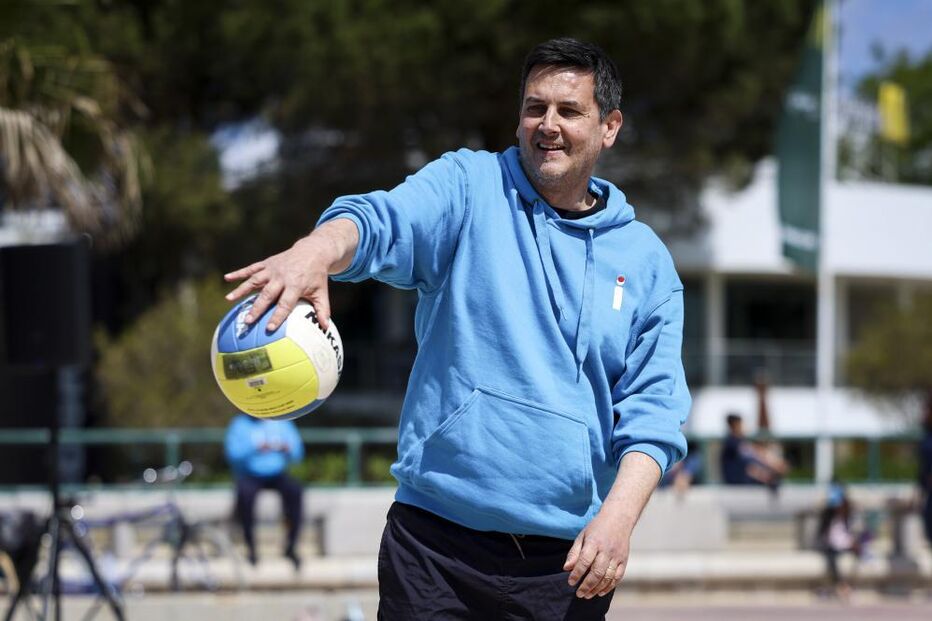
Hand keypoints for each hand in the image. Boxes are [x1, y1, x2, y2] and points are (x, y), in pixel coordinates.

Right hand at [224, 219, 357, 330]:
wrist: (312, 251)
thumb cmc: (316, 276)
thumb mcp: (322, 292)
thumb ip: (323, 310)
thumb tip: (325, 328)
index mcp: (296, 285)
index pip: (285, 303)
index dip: (277, 316)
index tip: (269, 328)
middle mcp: (282, 277)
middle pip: (267, 294)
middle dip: (257, 308)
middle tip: (247, 321)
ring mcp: (273, 269)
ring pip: (255, 280)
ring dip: (241, 289)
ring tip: (229, 299)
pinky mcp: (267, 263)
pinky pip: (251, 268)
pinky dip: (239, 273)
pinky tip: (226, 278)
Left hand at [563, 501, 630, 597]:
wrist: (618, 519)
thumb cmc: (596, 528)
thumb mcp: (582, 536)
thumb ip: (574, 552)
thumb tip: (566, 568)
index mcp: (594, 542)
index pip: (584, 561)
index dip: (577, 574)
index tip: (570, 582)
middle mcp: (606, 550)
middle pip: (597, 572)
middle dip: (587, 585)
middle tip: (579, 594)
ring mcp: (617, 556)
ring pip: (607, 577)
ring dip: (597, 589)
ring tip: (587, 595)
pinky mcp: (624, 560)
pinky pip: (617, 577)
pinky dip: (609, 587)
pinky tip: (600, 592)